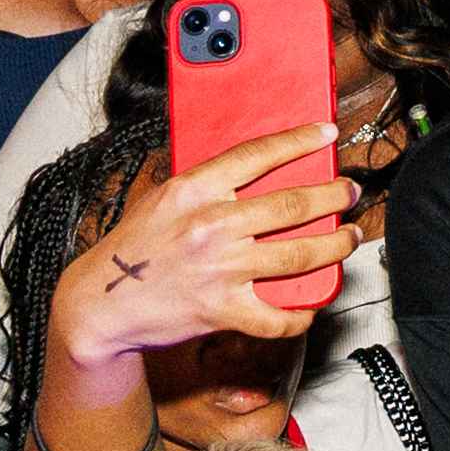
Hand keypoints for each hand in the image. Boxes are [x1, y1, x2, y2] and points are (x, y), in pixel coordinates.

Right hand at [46, 127, 358, 367]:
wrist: (101, 303)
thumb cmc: (134, 248)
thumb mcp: (162, 199)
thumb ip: (205, 186)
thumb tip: (256, 171)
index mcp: (194, 189)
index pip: (257, 155)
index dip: (299, 141)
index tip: (327, 135)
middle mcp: (211, 226)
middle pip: (291, 206)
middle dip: (332, 196)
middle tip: (349, 191)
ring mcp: (220, 270)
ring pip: (298, 255)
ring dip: (334, 246)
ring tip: (349, 237)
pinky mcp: (222, 311)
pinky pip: (277, 315)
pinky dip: (300, 314)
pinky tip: (311, 305)